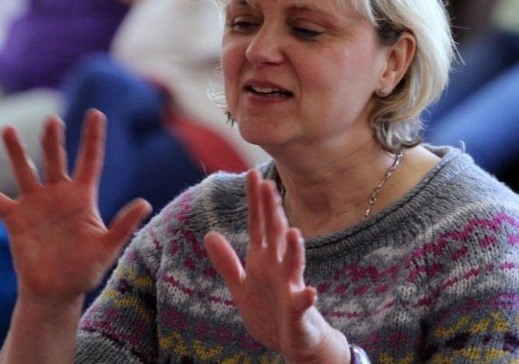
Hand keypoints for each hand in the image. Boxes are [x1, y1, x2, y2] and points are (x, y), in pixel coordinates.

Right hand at [0, 110, 151, 305]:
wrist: (56, 291)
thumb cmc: (85, 269)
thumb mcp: (107, 248)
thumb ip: (123, 225)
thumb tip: (145, 202)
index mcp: (83, 197)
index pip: (90, 160)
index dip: (93, 137)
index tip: (97, 113)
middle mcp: (58, 194)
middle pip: (56, 160)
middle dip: (54, 140)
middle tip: (52, 120)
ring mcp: (35, 204)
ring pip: (25, 171)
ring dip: (17, 152)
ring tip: (8, 130)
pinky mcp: (15, 219)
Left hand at [204, 170, 349, 362]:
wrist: (292, 342)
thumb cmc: (269, 310)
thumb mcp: (240, 285)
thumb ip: (226, 261)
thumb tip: (209, 234)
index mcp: (263, 259)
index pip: (258, 224)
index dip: (255, 201)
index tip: (252, 175)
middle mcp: (278, 267)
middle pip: (276, 235)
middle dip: (273, 212)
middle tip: (269, 185)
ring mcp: (290, 287)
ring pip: (293, 265)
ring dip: (295, 250)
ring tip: (295, 233)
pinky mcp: (298, 311)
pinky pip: (303, 304)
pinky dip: (306, 298)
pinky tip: (310, 291)